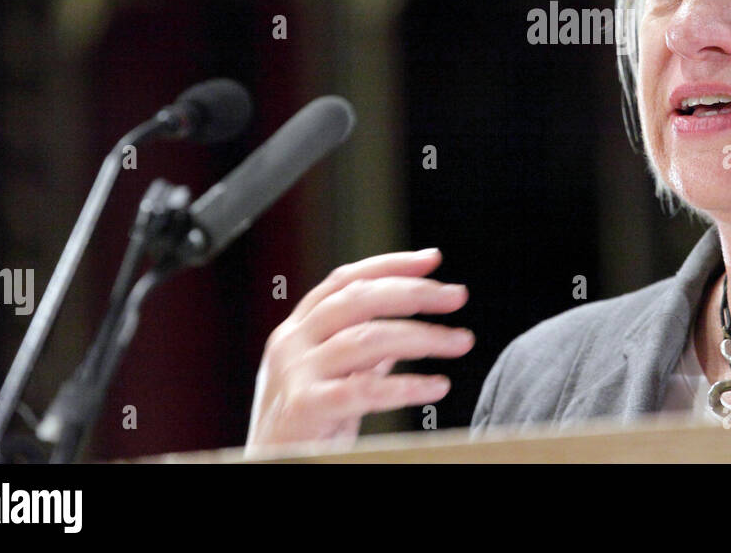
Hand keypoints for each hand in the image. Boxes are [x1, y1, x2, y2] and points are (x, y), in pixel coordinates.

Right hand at [246, 248, 473, 451]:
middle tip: (457, 296)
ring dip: (422, 337)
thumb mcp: (331, 378)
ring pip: (367, 339)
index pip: (345, 280)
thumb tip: (409, 323)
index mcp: (297, 330)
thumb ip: (363, 350)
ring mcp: (294, 375)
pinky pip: (363, 390)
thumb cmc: (303, 430)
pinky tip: (437, 387)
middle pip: (359, 299)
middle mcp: (291, 344)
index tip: (433, 259)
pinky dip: (406, 386)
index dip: (391, 265)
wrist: (270, 472)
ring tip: (460, 341)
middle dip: (414, 292)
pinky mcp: (304, 410)